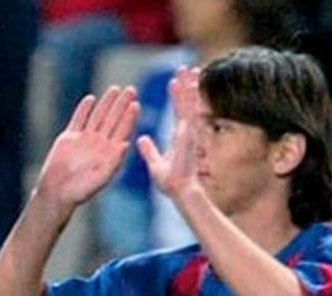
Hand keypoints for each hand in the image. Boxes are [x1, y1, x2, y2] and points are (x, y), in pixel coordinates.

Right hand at [35, 85, 138, 213]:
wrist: (56, 192)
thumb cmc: (80, 191)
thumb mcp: (100, 178)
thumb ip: (113, 162)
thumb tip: (126, 144)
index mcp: (109, 153)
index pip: (122, 131)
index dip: (129, 118)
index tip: (136, 105)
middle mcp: (99, 144)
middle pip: (112, 120)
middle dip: (121, 105)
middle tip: (131, 90)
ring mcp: (84, 139)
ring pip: (97, 116)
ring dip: (106, 103)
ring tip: (115, 89)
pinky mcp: (69, 138)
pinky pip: (78, 120)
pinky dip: (84, 109)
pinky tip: (91, 99)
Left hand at [137, 66, 203, 202]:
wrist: (180, 193)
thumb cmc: (171, 183)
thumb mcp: (155, 163)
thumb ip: (149, 150)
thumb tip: (141, 139)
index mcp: (179, 136)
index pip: (178, 111)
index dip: (178, 96)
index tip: (176, 80)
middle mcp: (186, 132)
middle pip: (187, 103)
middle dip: (187, 85)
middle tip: (187, 67)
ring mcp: (189, 133)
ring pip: (189, 104)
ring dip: (189, 86)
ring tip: (190, 69)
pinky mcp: (188, 136)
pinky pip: (187, 113)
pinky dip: (188, 99)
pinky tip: (187, 85)